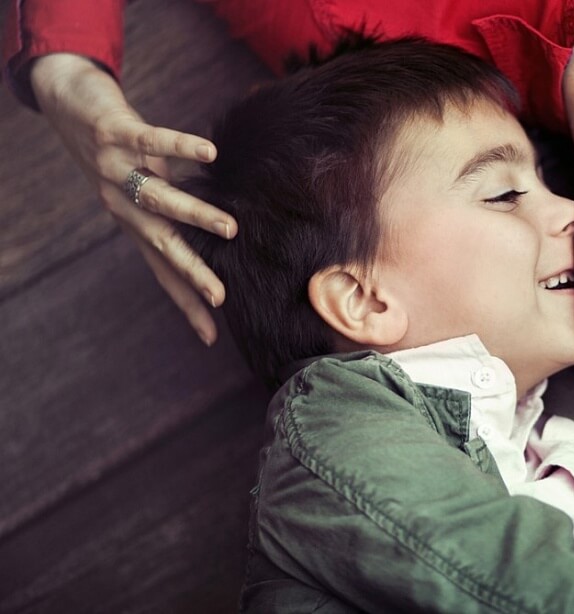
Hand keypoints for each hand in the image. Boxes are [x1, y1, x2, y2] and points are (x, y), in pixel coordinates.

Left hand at [30, 53, 236, 344]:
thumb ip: (172, 202)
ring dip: (195, 216)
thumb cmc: (117, 146)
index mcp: (130, 220)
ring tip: (230, 229)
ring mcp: (115, 169)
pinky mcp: (113, 132)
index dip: (184, 303)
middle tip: (220, 297)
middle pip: (160, 245)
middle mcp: (120, 202)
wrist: (64, 98)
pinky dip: (181, 147)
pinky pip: (151, 140)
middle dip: (191, 273)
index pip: (161, 270)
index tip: (211, 335)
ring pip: (158, 198)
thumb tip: (211, 225)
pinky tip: (210, 153)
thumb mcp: (145, 181)